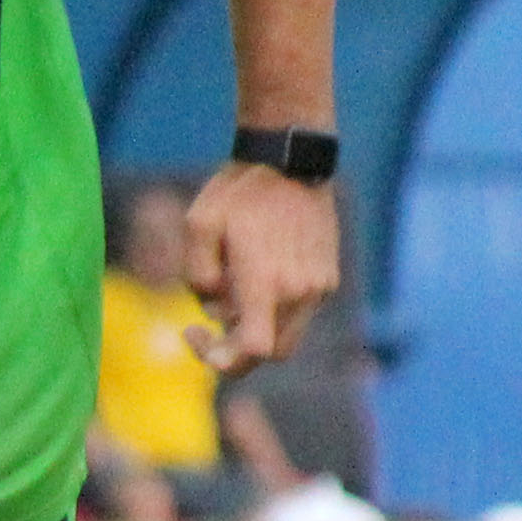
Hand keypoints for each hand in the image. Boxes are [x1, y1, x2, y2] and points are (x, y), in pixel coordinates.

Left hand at [182, 162, 338, 370]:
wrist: (291, 161)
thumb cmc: (239, 191)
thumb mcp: (198, 224)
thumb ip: (197, 275)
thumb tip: (213, 307)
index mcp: (266, 280)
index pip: (254, 350)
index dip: (219, 358)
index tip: (192, 332)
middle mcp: (300, 290)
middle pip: (271, 354)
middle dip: (236, 349)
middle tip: (204, 324)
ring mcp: (320, 286)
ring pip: (287, 336)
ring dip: (255, 328)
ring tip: (231, 284)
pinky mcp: (328, 278)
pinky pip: (299, 314)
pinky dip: (273, 311)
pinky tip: (254, 275)